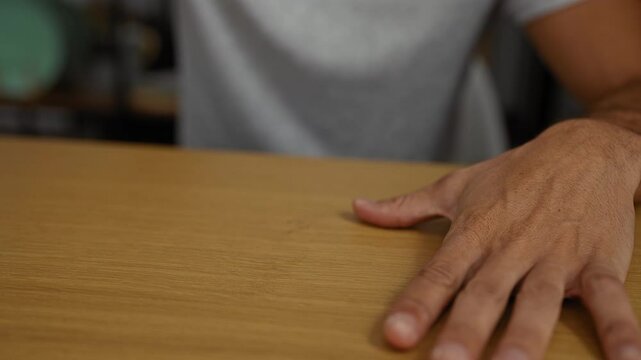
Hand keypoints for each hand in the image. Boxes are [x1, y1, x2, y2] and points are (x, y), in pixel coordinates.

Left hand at [353, 120, 640, 358]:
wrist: (585, 149)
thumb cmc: (516, 173)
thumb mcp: (456, 186)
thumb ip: (406, 207)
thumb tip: (359, 209)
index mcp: (475, 232)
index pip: (440, 273)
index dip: (417, 304)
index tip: (396, 334)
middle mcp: (512, 248)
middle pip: (485, 294)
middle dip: (465, 331)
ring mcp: (556, 256)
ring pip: (539, 300)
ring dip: (526, 337)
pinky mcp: (598, 262)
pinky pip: (610, 301)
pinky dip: (620, 331)